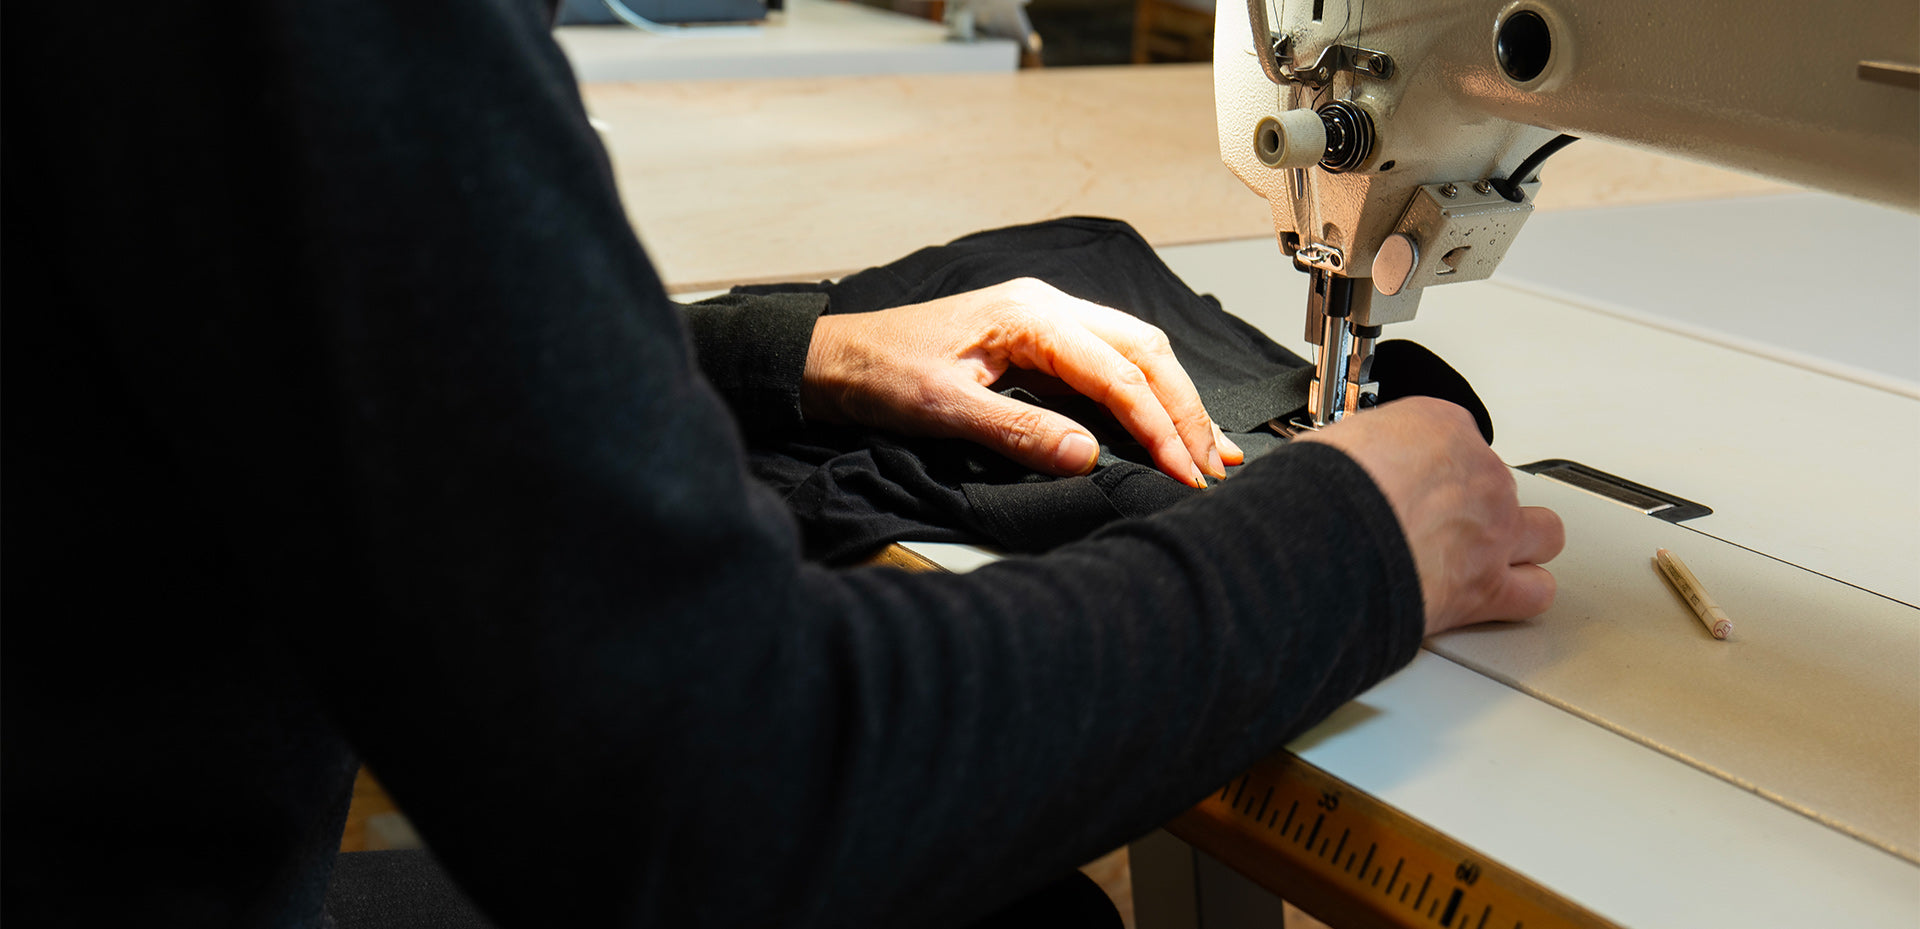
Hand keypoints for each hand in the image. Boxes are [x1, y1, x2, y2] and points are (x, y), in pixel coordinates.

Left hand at [801, 278, 1242, 487]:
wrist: (834, 359)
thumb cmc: (879, 374)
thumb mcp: (944, 410)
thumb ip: (1019, 432)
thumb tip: (1088, 455)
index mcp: (1029, 316)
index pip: (1118, 372)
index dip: (1159, 426)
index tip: (1185, 472)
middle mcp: (1047, 307)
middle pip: (1145, 352)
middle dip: (1185, 411)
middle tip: (1215, 464)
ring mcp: (1046, 320)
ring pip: (1136, 352)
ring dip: (1174, 401)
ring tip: (1209, 449)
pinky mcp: (1040, 341)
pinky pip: (1109, 362)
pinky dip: (1145, 395)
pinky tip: (1165, 425)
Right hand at [1297, 397, 1564, 634]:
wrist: (1327, 541)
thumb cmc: (1321, 492)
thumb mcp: (1331, 443)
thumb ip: (1353, 454)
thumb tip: (1334, 468)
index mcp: (1437, 427)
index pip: (1454, 436)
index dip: (1431, 465)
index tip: (1411, 479)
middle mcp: (1476, 474)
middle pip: (1500, 484)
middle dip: (1478, 502)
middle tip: (1446, 519)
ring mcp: (1492, 530)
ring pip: (1543, 533)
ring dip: (1522, 544)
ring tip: (1491, 556)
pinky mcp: (1489, 587)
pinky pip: (1533, 592)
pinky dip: (1520, 595)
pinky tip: (1500, 598)